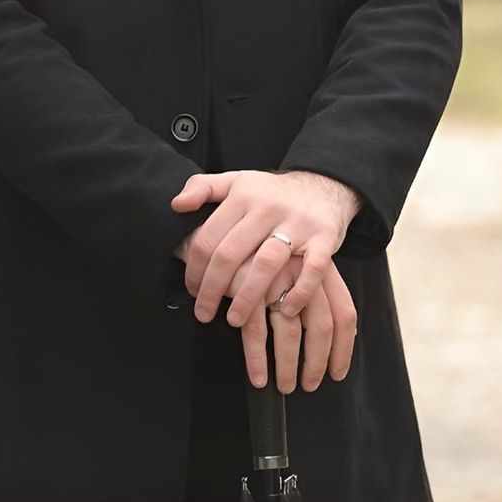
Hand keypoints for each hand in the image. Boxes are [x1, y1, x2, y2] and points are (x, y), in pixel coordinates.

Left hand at [171, 168, 360, 327]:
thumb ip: (202, 187)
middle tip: (203, 313)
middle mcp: (267, 208)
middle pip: (231, 254)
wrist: (323, 184)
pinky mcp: (324, 238)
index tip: (191, 290)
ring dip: (246, 297)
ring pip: (266, 264)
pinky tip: (284, 311)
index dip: (194, 268)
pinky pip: (311, 270)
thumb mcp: (235, 181)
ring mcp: (297, 223)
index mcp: (242, 196)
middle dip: (212, 289)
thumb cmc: (271, 192)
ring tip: (233, 320)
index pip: (209, 237)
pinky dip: (299, 293)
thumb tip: (176, 205)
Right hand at [226, 252, 356, 391]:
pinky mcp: (246, 284)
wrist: (225, 229)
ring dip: (287, 366)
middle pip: (321, 325)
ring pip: (289, 332)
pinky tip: (258, 376)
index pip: (344, 312)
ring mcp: (275, 276)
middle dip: (316, 362)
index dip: (344, 348)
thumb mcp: (299, 267)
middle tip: (310, 384)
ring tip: (285, 385)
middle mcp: (302, 268)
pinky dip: (257, 359)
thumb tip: (349, 336)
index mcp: (321, 266)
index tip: (337, 373)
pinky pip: (256, 331)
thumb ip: (322, 297)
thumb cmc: (264, 255)